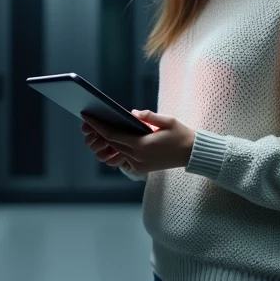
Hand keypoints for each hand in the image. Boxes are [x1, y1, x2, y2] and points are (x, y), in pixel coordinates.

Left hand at [80, 110, 195, 173]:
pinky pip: (125, 157)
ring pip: (117, 151)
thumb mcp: (167, 121)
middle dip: (100, 132)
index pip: (112, 136)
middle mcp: (137, 157)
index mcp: (142, 145)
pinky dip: (120, 147)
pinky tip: (118, 137)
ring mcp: (139, 164)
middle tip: (91, 119)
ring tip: (103, 127)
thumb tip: (131, 112)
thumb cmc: (181, 135)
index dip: (97, 126)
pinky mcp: (141, 168)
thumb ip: (148, 116)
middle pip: (112, 143)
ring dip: (110, 140)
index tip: (87, 117)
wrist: (192, 154)